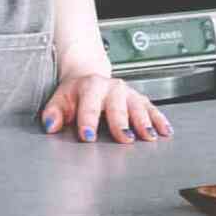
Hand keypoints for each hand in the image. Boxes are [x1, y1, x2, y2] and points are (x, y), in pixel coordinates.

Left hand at [40, 67, 171, 142]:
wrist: (89, 77)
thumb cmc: (75, 94)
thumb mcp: (60, 99)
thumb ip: (54, 113)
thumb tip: (50, 125)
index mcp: (90, 86)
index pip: (89, 104)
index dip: (88, 120)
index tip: (88, 136)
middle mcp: (111, 87)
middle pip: (117, 106)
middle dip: (120, 122)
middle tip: (124, 138)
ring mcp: (127, 93)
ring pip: (137, 106)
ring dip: (144, 122)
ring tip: (149, 136)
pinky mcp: (139, 98)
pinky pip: (151, 108)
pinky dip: (159, 120)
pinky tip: (165, 131)